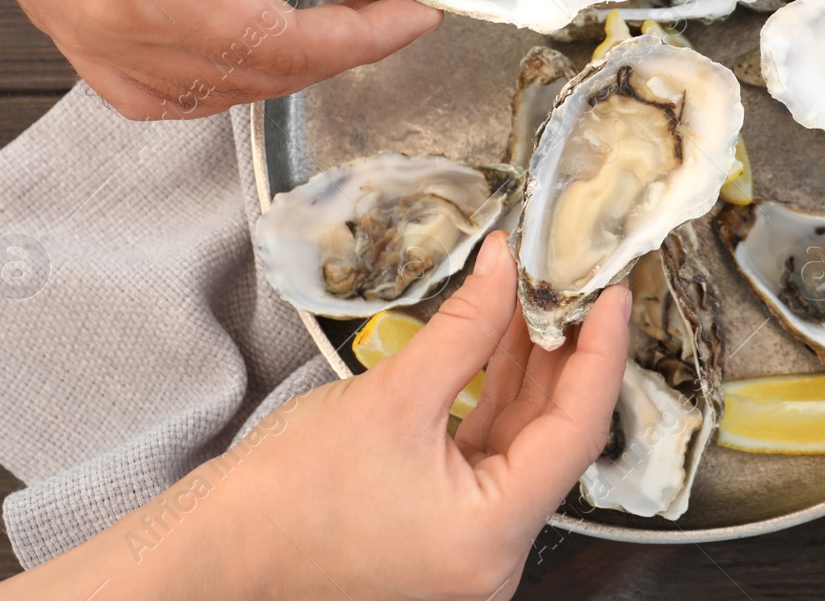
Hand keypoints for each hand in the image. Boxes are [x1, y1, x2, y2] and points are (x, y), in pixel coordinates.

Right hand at [0, 0, 439, 119]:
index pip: (282, 45)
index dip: (362, 37)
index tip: (414, 16)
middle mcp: (103, 31)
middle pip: (247, 81)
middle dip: (330, 54)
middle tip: (385, 13)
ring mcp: (75, 31)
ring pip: (196, 96)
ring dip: (271, 73)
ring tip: (329, 31)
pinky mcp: (61, 15)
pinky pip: (144, 86)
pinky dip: (205, 80)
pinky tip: (240, 48)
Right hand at [0, 232, 631, 599]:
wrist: (211, 554)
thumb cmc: (281, 501)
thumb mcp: (390, 398)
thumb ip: (465, 329)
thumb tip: (508, 268)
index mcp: (492, 534)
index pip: (578, 430)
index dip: (602, 352)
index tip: (614, 293)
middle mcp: (492, 552)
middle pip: (553, 436)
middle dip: (566, 352)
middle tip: (575, 280)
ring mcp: (466, 542)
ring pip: (518, 440)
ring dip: (527, 366)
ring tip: (534, 293)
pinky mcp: (439, 525)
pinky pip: (484, 451)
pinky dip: (491, 394)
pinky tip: (496, 337)